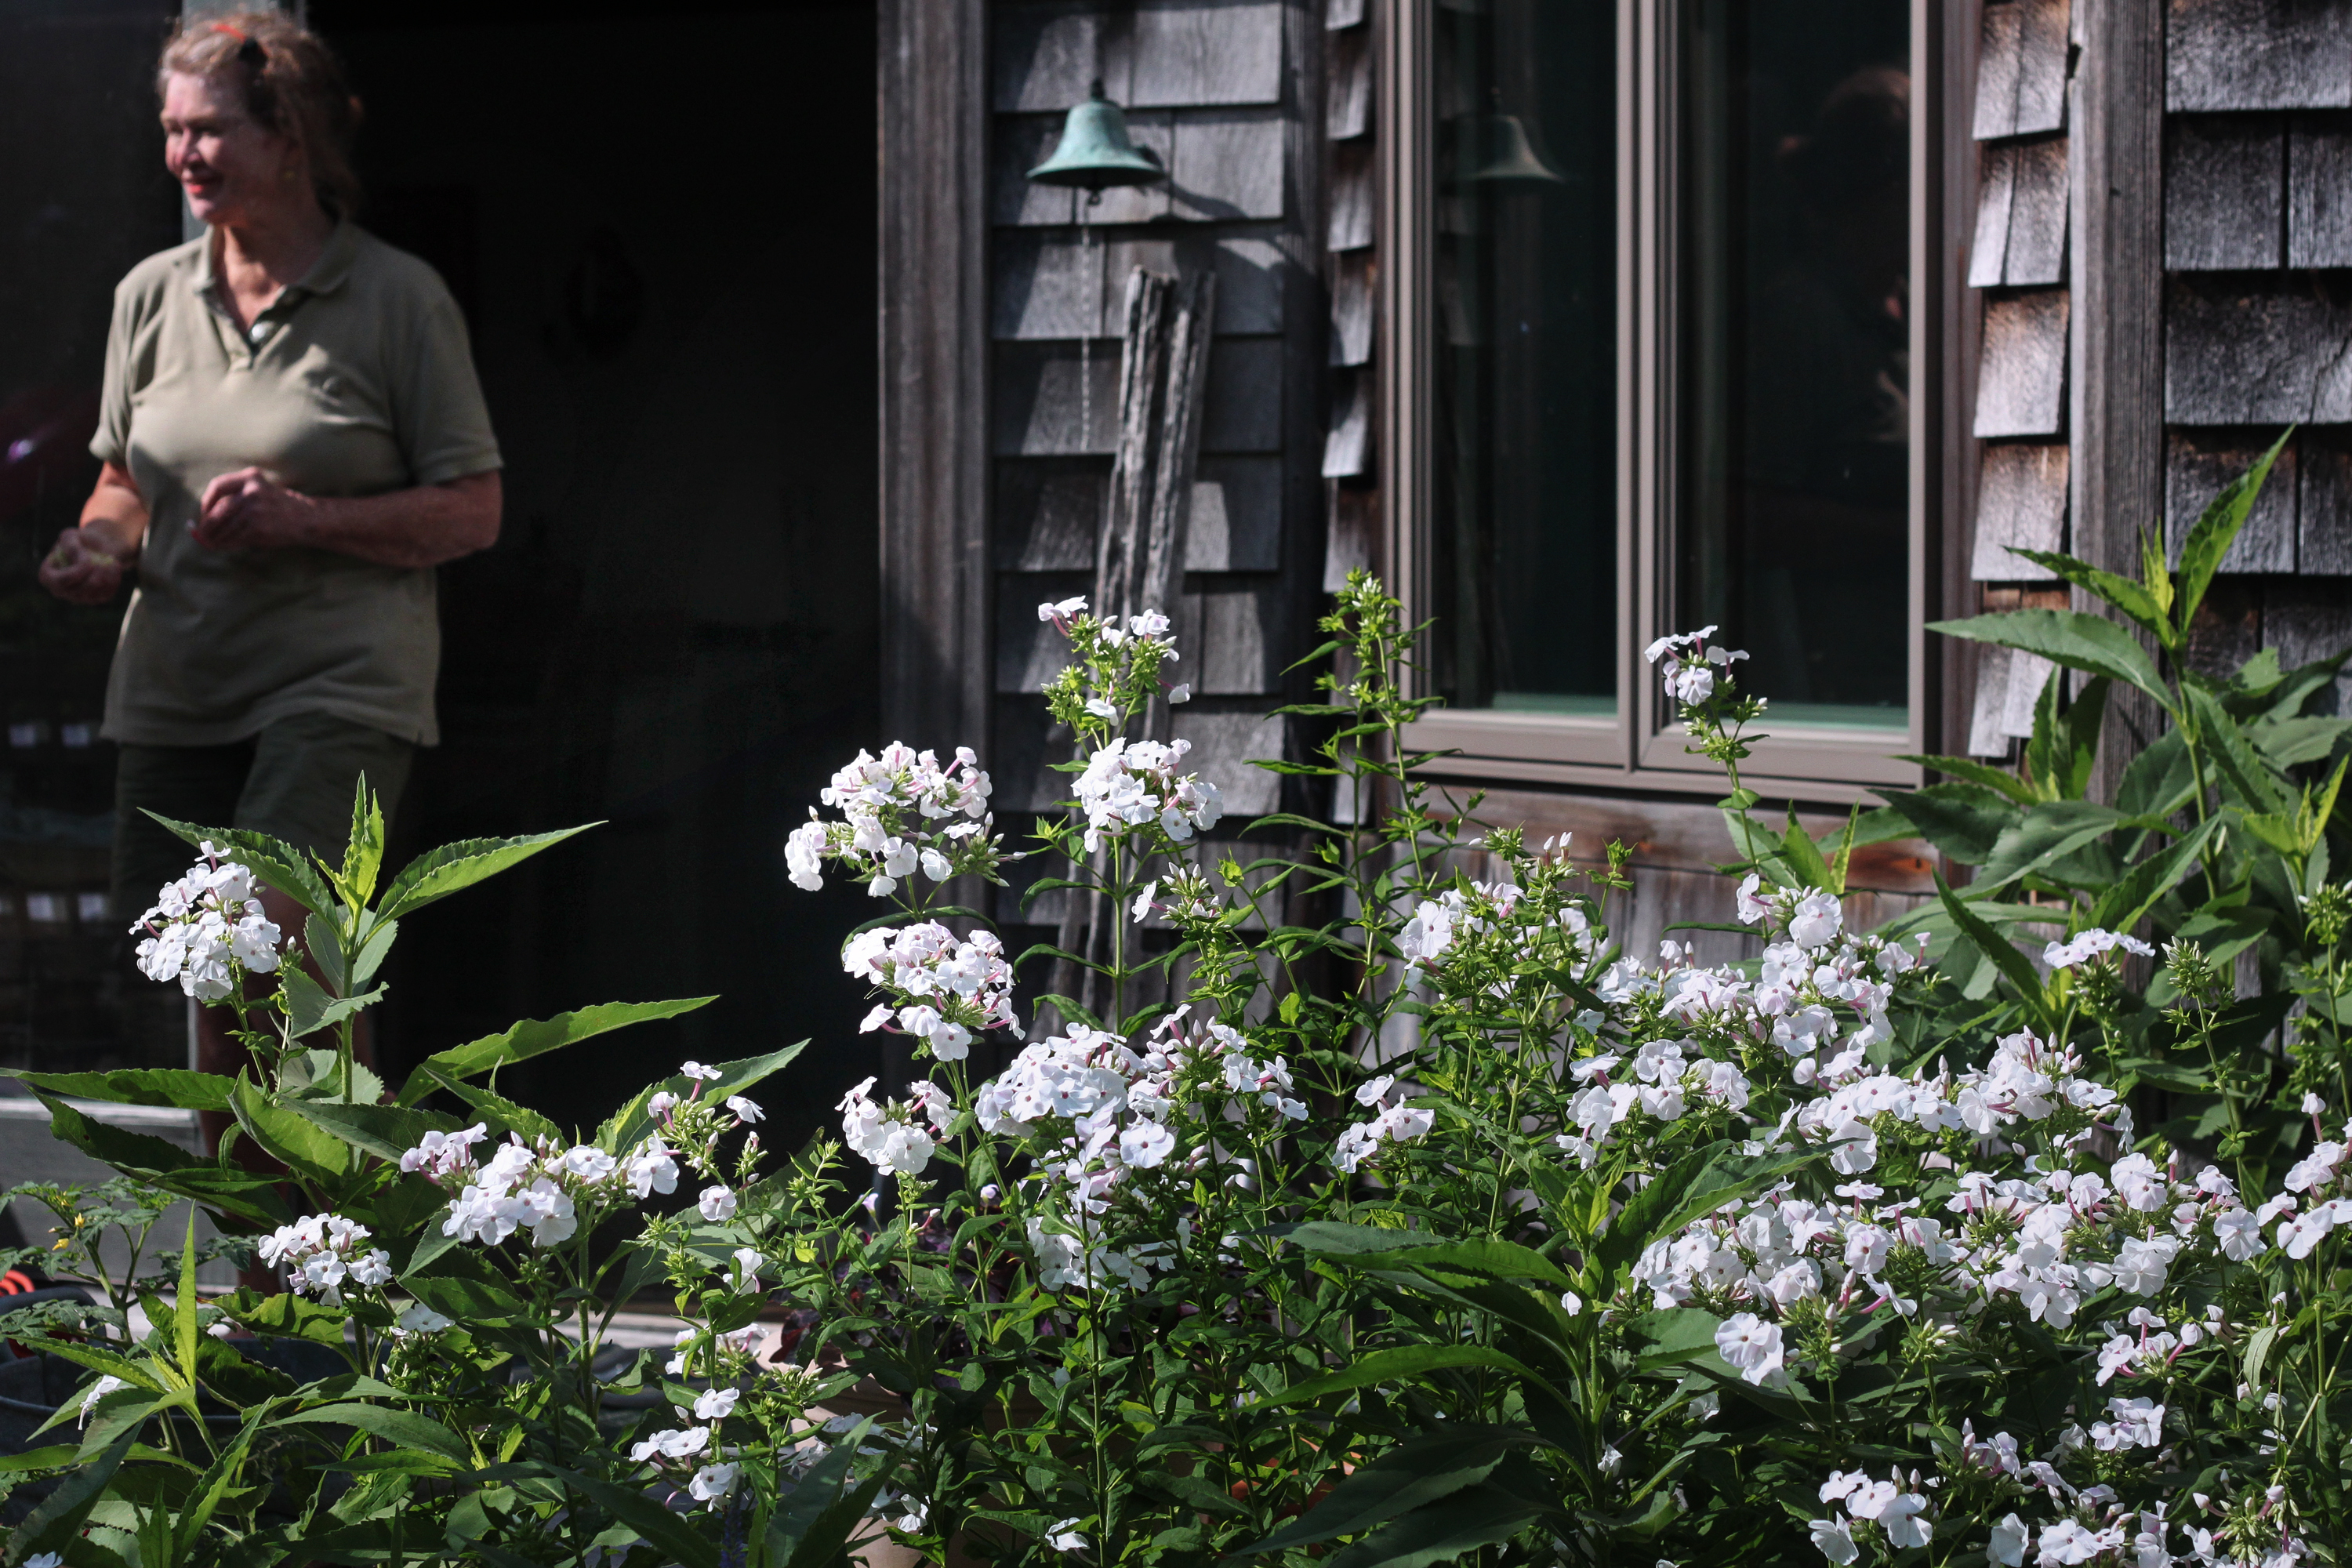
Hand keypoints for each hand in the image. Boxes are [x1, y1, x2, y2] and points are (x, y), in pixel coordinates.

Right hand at [37, 527, 127, 604]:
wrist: (94, 548)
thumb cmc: (78, 541)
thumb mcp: (70, 536)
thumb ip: (70, 545)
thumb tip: (82, 562)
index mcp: (47, 576)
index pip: (61, 582)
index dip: (77, 573)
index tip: (90, 562)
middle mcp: (60, 591)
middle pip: (80, 590)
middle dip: (95, 573)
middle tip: (102, 559)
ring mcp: (77, 598)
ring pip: (96, 593)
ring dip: (106, 573)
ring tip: (109, 559)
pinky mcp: (95, 600)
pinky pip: (108, 593)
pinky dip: (114, 578)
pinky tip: (113, 565)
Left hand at [191, 467, 314, 550]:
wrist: (308, 519)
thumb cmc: (279, 507)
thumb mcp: (259, 492)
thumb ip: (232, 500)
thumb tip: (196, 525)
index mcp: (251, 477)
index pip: (217, 486)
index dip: (206, 502)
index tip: (204, 513)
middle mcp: (252, 491)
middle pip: (218, 510)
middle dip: (207, 525)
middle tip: (203, 533)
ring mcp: (256, 510)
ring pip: (224, 527)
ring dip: (215, 538)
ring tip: (212, 542)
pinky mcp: (259, 528)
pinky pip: (234, 538)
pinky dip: (226, 544)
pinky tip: (225, 545)